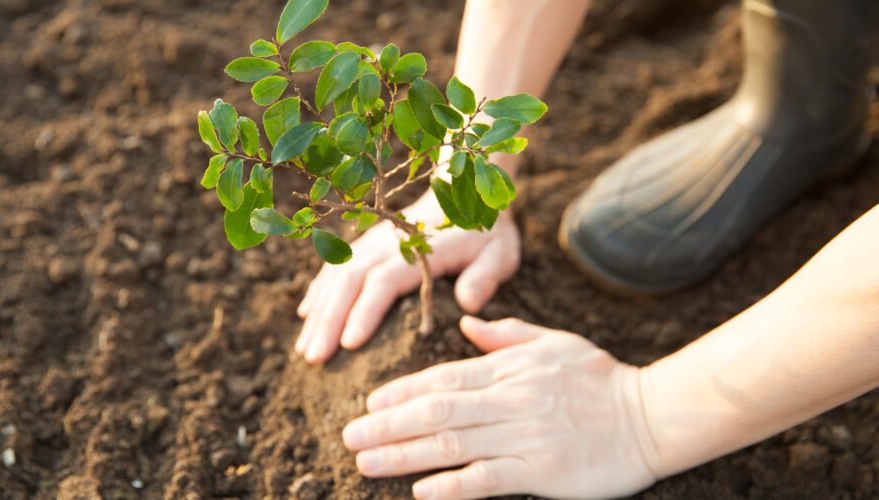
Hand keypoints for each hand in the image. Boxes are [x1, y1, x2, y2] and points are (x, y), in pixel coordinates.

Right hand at [295, 192, 520, 363]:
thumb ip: (485, 277)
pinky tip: (306, 316)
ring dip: (319, 312)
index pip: (384, 281)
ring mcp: (372, 241)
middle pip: (349, 280)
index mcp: (419, 249)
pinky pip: (335, 266)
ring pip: (336, 275)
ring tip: (305, 349)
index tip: (348, 344)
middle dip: (329, 320)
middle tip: (314, 358)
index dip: (365, 312)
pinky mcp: (366, 244)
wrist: (465, 192)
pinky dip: (319, 291)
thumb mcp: (499, 253)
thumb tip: (468, 304)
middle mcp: (388, 243)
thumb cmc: (485, 233)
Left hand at [342, 316, 658, 499]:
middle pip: (437, 411)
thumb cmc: (600, 378)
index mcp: (510, 367)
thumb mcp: (554, 342)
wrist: (653, 415)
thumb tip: (466, 323)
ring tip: (367, 463)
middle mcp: (511, 399)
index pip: (444, 377)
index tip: (370, 402)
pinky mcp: (543, 471)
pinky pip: (489, 479)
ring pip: (453, 445)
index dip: (402, 391)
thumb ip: (506, 335)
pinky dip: (452, 486)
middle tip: (349, 436)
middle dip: (388, 425)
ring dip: (404, 455)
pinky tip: (421, 491)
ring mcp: (526, 436)